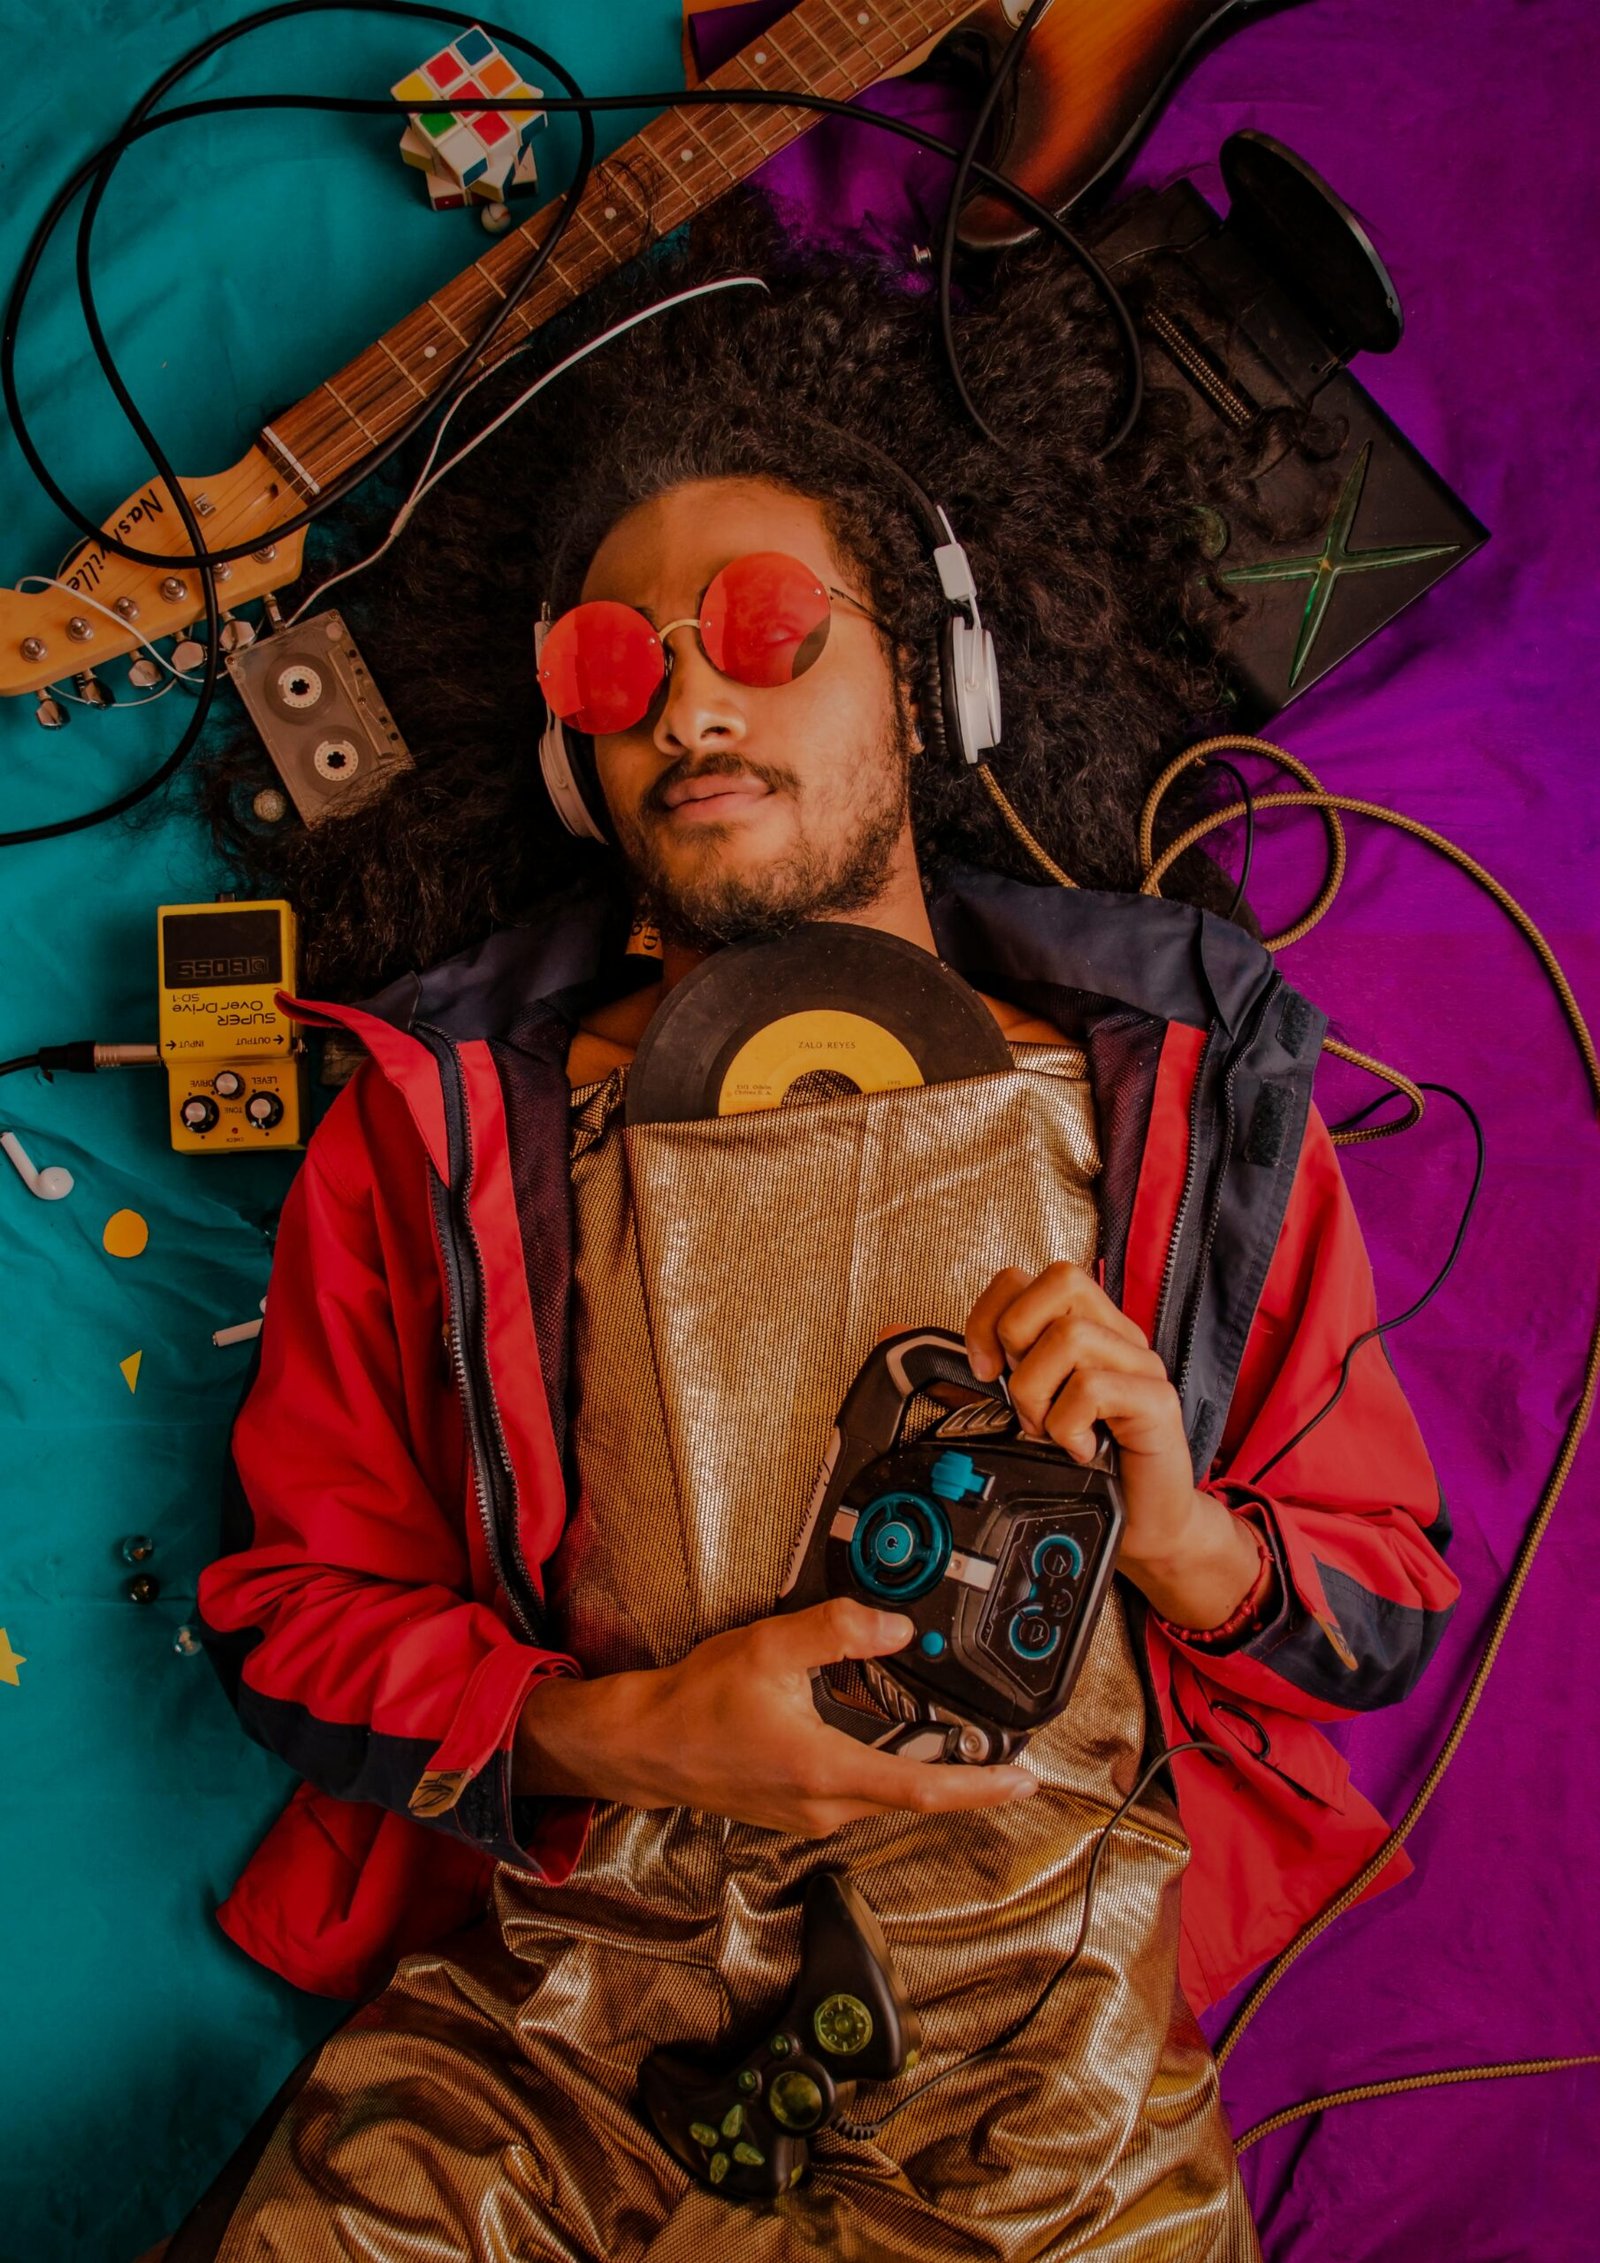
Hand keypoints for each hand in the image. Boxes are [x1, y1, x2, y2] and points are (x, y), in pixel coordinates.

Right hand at [514, 1597, 1037, 1829]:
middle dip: (962, 1778)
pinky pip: (857, 1795)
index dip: (981, 1788)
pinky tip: (887, 1743)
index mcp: (826, 1771)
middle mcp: (824, 1805)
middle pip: (913, 1797)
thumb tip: (895, 1629)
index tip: (1024, 1781)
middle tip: (1003, 1755)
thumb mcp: (770, 1649)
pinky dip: (885, 1771)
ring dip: (922, 1775)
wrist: (643, 1745)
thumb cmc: (696, 1703)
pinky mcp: (795, 1809)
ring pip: (885, 1797)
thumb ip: (838, 1632)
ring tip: (957, 1747)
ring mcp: (809, 1814)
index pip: (924, 1788)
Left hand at [963, 1259, 1204, 1574]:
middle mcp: (1115, 1336)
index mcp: (1082, 1329)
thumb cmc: (1082, 1469)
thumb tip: (894, 1336)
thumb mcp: (1015, 1415)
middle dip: (1017, 1338)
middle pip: (1061, 1280)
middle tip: (1016, 1397)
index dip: (991, 1313)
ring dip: (1037, 1392)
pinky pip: (1096, 1386)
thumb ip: (967, 1377)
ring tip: (1046, 1432)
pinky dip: (1069, 1423)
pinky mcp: (1158, 1402)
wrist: (1145, 1529)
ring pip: (1071, 1336)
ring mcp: (1140, 1366)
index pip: (1029, 1278)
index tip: (982, 1368)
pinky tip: (1076, 1450)